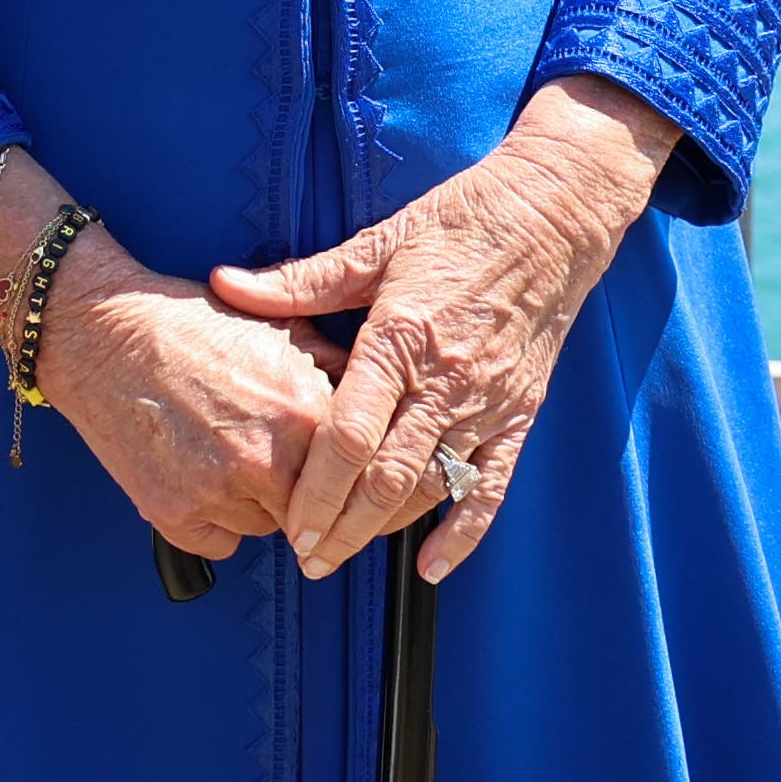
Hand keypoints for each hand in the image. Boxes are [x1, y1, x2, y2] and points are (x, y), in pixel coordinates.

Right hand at [35, 240, 341, 562]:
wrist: (103, 334)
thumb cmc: (186, 325)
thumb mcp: (278, 329)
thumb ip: (334, 371)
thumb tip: (376, 402)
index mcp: (303, 413)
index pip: (357, 474)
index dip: (350, 475)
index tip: (347, 480)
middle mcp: (266, 460)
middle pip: (318, 512)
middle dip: (306, 492)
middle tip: (285, 470)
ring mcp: (217, 493)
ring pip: (268, 528)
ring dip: (259, 504)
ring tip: (228, 454)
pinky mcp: (175, 516)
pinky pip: (221, 543)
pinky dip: (214, 521)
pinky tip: (200, 476)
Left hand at [215, 78, 677, 583]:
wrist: (552, 216)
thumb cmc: (459, 223)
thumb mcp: (376, 244)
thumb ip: (301, 281)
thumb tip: (228, 285)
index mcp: (400, 337)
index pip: (350, 434)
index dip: (317, 488)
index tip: (288, 522)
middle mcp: (444, 380)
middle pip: (386, 476)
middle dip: (342, 526)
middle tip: (306, 559)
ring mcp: (486, 401)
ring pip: (432, 487)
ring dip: (387, 531)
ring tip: (344, 557)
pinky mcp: (520, 412)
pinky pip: (492, 484)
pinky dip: (464, 531)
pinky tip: (432, 565)